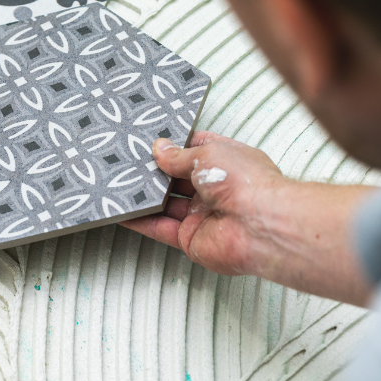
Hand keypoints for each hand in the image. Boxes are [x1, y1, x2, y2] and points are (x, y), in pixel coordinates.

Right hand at [122, 131, 375, 305]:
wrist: (261, 225)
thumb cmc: (247, 183)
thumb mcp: (206, 154)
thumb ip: (178, 155)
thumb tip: (159, 149)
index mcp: (227, 162)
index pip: (195, 150)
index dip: (173, 146)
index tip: (149, 141)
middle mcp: (216, 189)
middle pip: (177, 179)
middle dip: (155, 172)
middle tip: (128, 163)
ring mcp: (203, 215)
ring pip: (165, 205)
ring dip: (144, 196)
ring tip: (119, 184)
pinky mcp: (191, 239)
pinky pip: (160, 228)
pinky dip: (140, 221)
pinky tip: (123, 212)